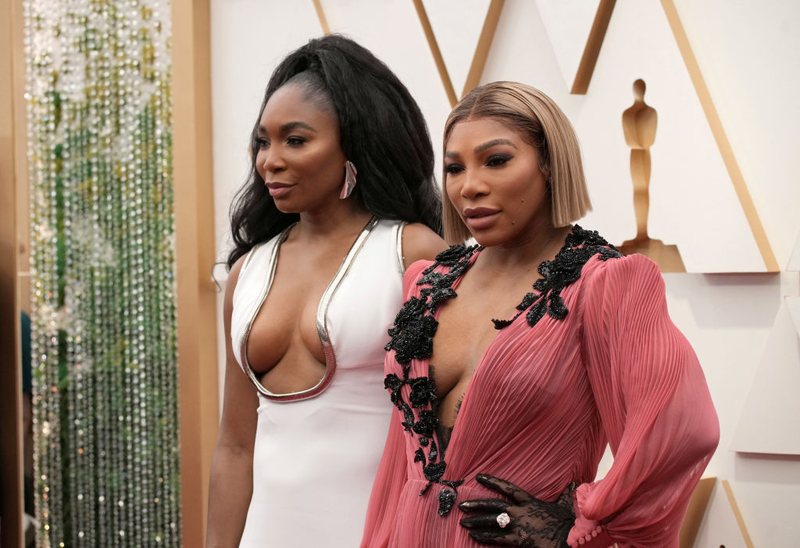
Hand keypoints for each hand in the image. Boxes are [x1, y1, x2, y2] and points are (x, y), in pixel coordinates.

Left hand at [458, 474, 574, 546]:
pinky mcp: (517, 539)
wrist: (568, 539)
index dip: (493, 481)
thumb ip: (565, 495)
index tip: (479, 477)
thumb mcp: (565, 506)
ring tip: (463, 521)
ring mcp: (517, 525)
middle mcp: (519, 511)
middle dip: (477, 504)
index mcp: (529, 501)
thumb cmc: (567, 523)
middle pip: (493, 505)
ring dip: (476, 521)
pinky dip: (484, 537)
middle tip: (462, 505)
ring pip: (491, 521)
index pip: (507, 488)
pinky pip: (496, 538)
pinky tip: (474, 536)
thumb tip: (574, 484)